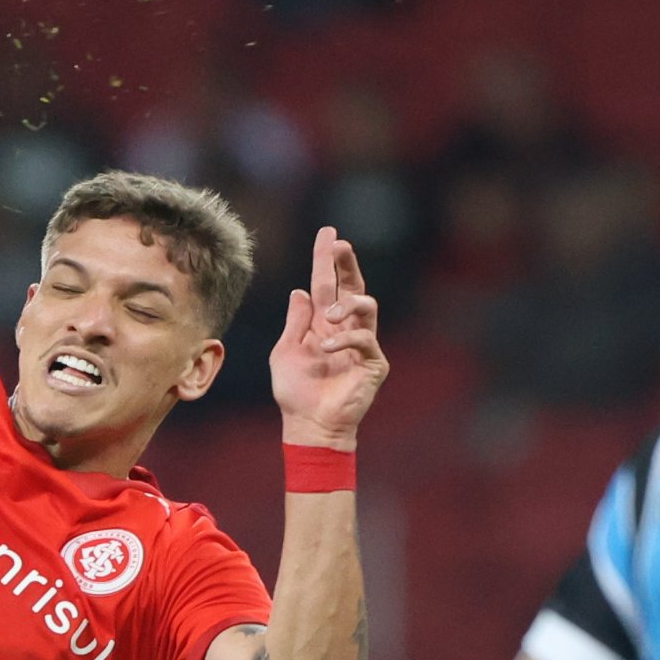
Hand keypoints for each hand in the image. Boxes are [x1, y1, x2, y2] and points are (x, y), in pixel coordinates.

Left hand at [270, 229, 387, 446]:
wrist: (309, 425)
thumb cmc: (295, 392)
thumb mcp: (285, 351)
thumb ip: (295, 322)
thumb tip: (301, 291)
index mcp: (322, 322)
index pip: (327, 283)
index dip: (327, 259)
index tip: (328, 233)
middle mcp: (344, 328)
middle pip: (351, 285)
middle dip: (346, 262)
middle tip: (339, 245)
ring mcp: (362, 343)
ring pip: (367, 304)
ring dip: (347, 304)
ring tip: (329, 316)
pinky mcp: (373, 362)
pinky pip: (365, 338)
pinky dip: (344, 339)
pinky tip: (326, 349)